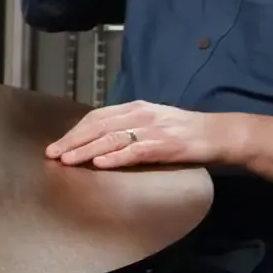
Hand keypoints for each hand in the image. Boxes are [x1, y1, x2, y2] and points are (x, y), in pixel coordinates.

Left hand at [45, 100, 242, 168]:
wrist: (219, 135)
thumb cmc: (185, 131)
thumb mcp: (154, 122)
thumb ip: (129, 127)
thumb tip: (101, 141)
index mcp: (136, 107)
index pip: (97, 117)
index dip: (75, 131)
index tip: (58, 144)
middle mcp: (141, 115)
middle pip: (98, 126)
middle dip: (73, 141)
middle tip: (53, 154)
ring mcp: (153, 129)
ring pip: (111, 138)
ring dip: (86, 150)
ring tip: (68, 160)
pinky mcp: (165, 145)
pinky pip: (135, 151)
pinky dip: (115, 157)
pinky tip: (100, 164)